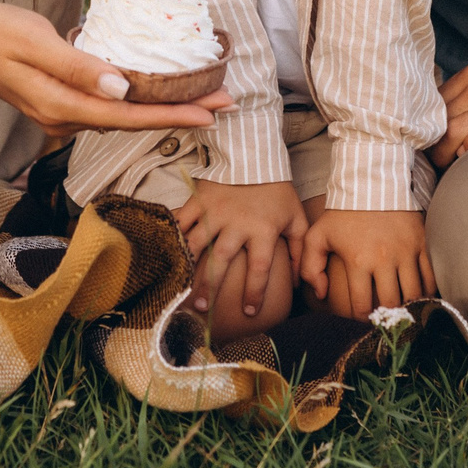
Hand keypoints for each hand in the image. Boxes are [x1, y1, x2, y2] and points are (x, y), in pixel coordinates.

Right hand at [0, 5, 229, 137]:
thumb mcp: (34, 41)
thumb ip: (77, 65)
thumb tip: (122, 88)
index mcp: (61, 106)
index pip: (127, 116)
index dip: (171, 115)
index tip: (209, 112)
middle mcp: (65, 118)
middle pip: (132, 121)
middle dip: (180, 114)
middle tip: (226, 102)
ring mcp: (64, 115)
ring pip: (124, 117)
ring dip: (164, 109)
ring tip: (205, 98)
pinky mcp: (64, 105)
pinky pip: (111, 108)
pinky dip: (142, 102)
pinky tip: (161, 93)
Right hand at [173, 181, 308, 320]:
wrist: (254, 154)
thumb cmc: (277, 190)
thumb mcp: (295, 218)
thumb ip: (299, 250)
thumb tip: (301, 282)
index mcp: (263, 230)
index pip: (260, 269)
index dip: (254, 293)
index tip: (250, 312)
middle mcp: (237, 224)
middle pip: (222, 261)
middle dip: (211, 287)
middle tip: (202, 309)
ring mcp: (215, 212)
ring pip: (197, 244)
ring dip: (188, 267)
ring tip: (180, 288)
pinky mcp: (199, 200)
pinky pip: (182, 221)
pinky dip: (173, 236)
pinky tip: (166, 253)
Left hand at [302, 209, 434, 317]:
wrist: (373, 181)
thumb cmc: (343, 212)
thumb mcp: (318, 235)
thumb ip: (310, 267)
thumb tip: (321, 294)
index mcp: (358, 260)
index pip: (361, 305)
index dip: (361, 320)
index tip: (362, 322)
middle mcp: (384, 259)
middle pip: (391, 303)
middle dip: (387, 318)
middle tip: (385, 322)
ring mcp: (406, 251)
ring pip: (414, 294)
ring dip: (408, 307)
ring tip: (403, 312)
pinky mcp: (421, 243)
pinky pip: (430, 276)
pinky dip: (427, 291)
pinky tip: (419, 297)